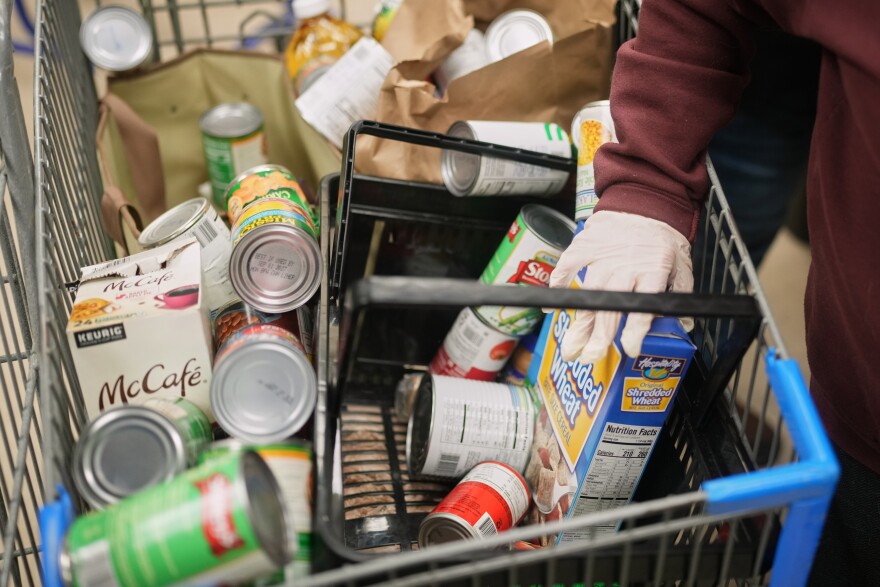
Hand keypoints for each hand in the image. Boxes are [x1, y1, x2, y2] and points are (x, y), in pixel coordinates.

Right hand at [549, 211, 692, 363]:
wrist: (645, 200)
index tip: (629, 350)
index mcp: (652, 272)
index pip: (643, 308)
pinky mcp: (586, 246)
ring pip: (589, 294)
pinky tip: (552, 308)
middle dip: (599, 337)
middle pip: (610, 307)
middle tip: (588, 358)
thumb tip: (685, 324)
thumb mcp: (681, 264)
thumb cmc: (664, 236)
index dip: (635, 332)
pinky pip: (567, 267)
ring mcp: (602, 257)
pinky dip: (558, 286)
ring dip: (579, 322)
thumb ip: (680, 294)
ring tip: (571, 345)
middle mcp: (625, 267)